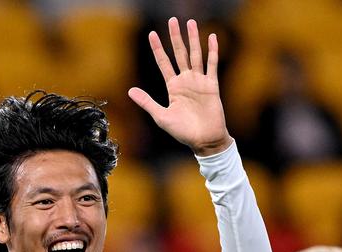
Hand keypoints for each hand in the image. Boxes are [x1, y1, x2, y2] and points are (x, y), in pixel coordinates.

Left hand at [128, 18, 231, 155]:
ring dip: (193, 39)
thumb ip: (147, 102)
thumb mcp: (161, 116)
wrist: (204, 140)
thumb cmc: (182, 132)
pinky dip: (212, 51)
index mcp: (173, 88)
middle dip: (175, 37)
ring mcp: (199, 82)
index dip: (158, 49)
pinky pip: (212, 65)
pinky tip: (211, 37)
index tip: (151, 34)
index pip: (163, 63)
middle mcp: (186, 81)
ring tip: (190, 23)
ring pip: (196, 55)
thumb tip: (129, 90)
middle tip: (173, 20)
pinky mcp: (212, 85)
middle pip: (179, 54)